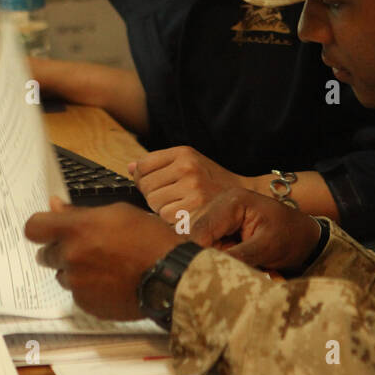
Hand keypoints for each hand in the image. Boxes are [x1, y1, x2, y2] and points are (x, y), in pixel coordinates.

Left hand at [24, 198, 184, 320]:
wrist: (169, 276)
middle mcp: (70, 257)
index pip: (33, 228)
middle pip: (45, 254)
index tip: (48, 228)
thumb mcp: (117, 213)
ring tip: (105, 265)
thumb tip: (55, 205)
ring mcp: (77, 283)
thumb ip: (80, 212)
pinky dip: (89, 288)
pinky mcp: (86, 304)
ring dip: (75, 270)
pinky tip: (111, 281)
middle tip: (88, 247)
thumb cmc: (149, 239)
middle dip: (61, 250)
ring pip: (63, 274)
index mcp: (75, 230)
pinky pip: (77, 293)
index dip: (41, 227)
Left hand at [131, 146, 252, 224]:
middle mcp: (187, 168)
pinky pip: (165, 218)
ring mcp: (191, 189)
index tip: (155, 184)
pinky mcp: (194, 210)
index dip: (144, 178)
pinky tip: (186, 216)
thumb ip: (159, 164)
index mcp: (184, 153)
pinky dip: (171, 221)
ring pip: (154, 204)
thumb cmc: (212, 182)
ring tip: (181, 206)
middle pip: (146, 187)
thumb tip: (130, 167)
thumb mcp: (190, 163)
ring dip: (162, 209)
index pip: (143, 166)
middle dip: (153, 195)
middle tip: (173, 198)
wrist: (244, 197)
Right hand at [191, 189, 323, 272]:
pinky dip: (208, 255)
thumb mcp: (267, 248)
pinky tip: (221, 263)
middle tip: (214, 274)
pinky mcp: (217, 225)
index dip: (196, 254)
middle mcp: (219, 202)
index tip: (199, 276)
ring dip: (204, 256)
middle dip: (199, 256)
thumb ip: (238, 256)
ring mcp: (216, 213)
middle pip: (191, 233)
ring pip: (193, 239)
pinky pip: (202, 242)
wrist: (304, 235)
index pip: (200, 230)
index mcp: (232, 201)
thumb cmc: (291, 237)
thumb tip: (210, 269)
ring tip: (224, 267)